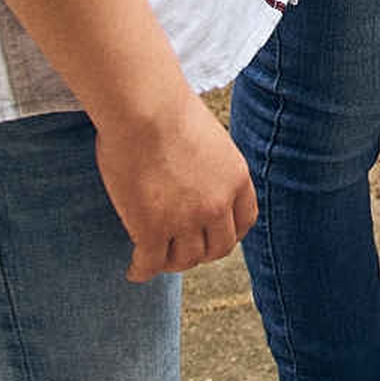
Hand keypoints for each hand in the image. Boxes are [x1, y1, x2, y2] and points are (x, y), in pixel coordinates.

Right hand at [98, 92, 257, 281]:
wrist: (145, 109)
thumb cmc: (166, 112)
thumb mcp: (208, 139)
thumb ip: (209, 166)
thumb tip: (193, 177)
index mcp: (236, 179)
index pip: (245, 221)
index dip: (229, 233)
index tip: (213, 236)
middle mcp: (217, 204)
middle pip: (218, 248)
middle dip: (201, 252)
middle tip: (181, 250)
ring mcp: (185, 220)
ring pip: (185, 260)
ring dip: (171, 262)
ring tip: (157, 258)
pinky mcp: (151, 230)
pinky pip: (150, 264)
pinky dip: (142, 270)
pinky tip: (135, 270)